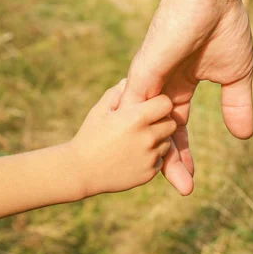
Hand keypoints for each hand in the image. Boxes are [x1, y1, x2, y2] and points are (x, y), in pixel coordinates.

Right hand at [71, 79, 176, 196]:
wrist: (81, 172)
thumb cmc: (89, 137)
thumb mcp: (99, 110)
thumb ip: (118, 93)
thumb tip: (130, 80)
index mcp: (136, 118)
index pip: (166, 103)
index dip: (158, 103)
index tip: (149, 107)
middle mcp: (147, 137)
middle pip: (171, 123)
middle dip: (160, 121)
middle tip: (143, 124)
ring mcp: (150, 157)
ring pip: (167, 142)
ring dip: (157, 140)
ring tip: (135, 141)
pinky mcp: (150, 173)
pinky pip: (160, 159)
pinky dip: (151, 157)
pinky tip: (132, 156)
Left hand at [120, 0, 252, 195]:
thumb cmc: (224, 27)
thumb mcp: (235, 76)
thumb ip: (236, 105)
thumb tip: (244, 136)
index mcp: (179, 87)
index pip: (176, 128)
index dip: (182, 154)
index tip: (189, 180)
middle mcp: (159, 87)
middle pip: (159, 133)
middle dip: (171, 163)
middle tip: (183, 190)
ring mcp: (148, 80)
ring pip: (145, 125)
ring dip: (154, 152)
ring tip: (166, 180)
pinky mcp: (143, 70)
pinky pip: (134, 106)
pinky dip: (136, 130)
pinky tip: (139, 154)